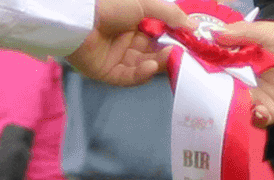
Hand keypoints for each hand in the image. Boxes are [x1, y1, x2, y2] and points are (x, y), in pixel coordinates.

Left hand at [68, 0, 191, 84]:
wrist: (79, 17)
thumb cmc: (110, 4)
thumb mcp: (144, 3)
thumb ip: (170, 14)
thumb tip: (194, 25)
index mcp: (133, 23)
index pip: (159, 36)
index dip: (174, 40)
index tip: (191, 45)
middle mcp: (126, 40)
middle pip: (153, 53)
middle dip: (169, 54)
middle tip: (184, 55)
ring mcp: (117, 58)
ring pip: (144, 66)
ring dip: (158, 63)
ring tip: (170, 58)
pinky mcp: (109, 74)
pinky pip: (129, 77)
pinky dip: (142, 74)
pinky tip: (150, 66)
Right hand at [208, 21, 273, 125]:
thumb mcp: (264, 31)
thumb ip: (242, 33)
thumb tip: (215, 34)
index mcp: (234, 59)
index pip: (212, 64)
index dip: (202, 65)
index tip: (191, 63)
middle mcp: (239, 80)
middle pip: (219, 88)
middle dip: (210, 90)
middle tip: (203, 88)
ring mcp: (253, 98)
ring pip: (235, 106)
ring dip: (230, 106)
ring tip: (229, 101)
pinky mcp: (269, 111)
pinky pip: (258, 119)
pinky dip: (256, 117)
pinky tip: (257, 110)